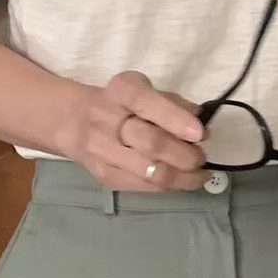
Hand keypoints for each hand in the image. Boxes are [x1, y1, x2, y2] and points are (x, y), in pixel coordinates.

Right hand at [64, 71, 208, 190]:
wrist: (75, 121)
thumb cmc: (122, 103)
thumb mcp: (144, 89)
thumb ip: (173, 103)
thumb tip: (201, 123)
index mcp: (121, 90)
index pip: (146, 103)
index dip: (175, 119)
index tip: (200, 133)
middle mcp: (106, 119)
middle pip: (151, 143)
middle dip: (185, 155)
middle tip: (201, 158)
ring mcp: (103, 151)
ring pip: (150, 172)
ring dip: (183, 178)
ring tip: (199, 176)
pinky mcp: (105, 176)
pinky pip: (143, 187)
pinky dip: (168, 186)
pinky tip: (180, 181)